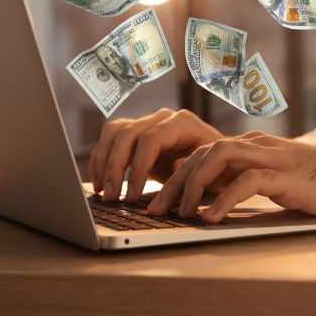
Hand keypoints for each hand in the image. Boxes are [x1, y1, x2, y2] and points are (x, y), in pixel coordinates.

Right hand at [89, 108, 223, 201]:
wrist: (214, 160)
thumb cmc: (215, 166)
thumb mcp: (210, 169)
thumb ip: (192, 167)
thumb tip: (174, 164)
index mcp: (182, 123)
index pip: (151, 139)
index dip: (139, 167)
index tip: (133, 194)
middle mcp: (162, 118)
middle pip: (128, 134)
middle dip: (116, 167)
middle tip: (113, 197)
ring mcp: (147, 122)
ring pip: (114, 133)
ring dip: (104, 163)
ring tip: (105, 193)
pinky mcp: (135, 133)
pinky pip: (110, 139)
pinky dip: (101, 160)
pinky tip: (101, 184)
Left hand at [146, 132, 315, 222]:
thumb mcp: (274, 181)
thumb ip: (244, 181)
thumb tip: (207, 195)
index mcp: (251, 145)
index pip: (201, 152)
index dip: (174, 175)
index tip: (156, 200)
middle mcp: (257, 145)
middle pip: (201, 152)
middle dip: (173, 181)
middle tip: (154, 210)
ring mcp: (272, 157)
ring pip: (218, 157)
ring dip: (193, 185)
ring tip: (181, 214)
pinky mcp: (287, 175)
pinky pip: (247, 181)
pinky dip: (224, 199)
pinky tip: (211, 219)